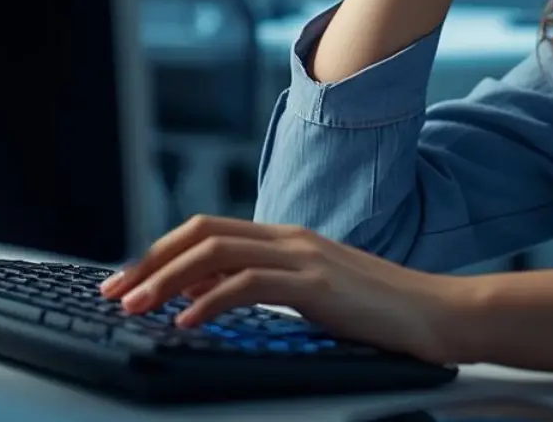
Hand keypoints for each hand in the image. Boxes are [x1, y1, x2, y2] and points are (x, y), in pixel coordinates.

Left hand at [99, 216, 470, 365]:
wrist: (438, 313)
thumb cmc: (381, 311)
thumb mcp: (314, 293)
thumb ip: (266, 286)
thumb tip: (208, 298)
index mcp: (287, 238)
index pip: (208, 230)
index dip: (160, 251)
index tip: (127, 279)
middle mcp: (290, 238)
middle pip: (202, 233)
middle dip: (149, 261)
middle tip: (114, 291)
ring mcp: (304, 257)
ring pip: (216, 253)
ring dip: (166, 280)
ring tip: (136, 307)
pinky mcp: (317, 285)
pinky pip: (248, 284)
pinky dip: (209, 301)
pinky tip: (187, 322)